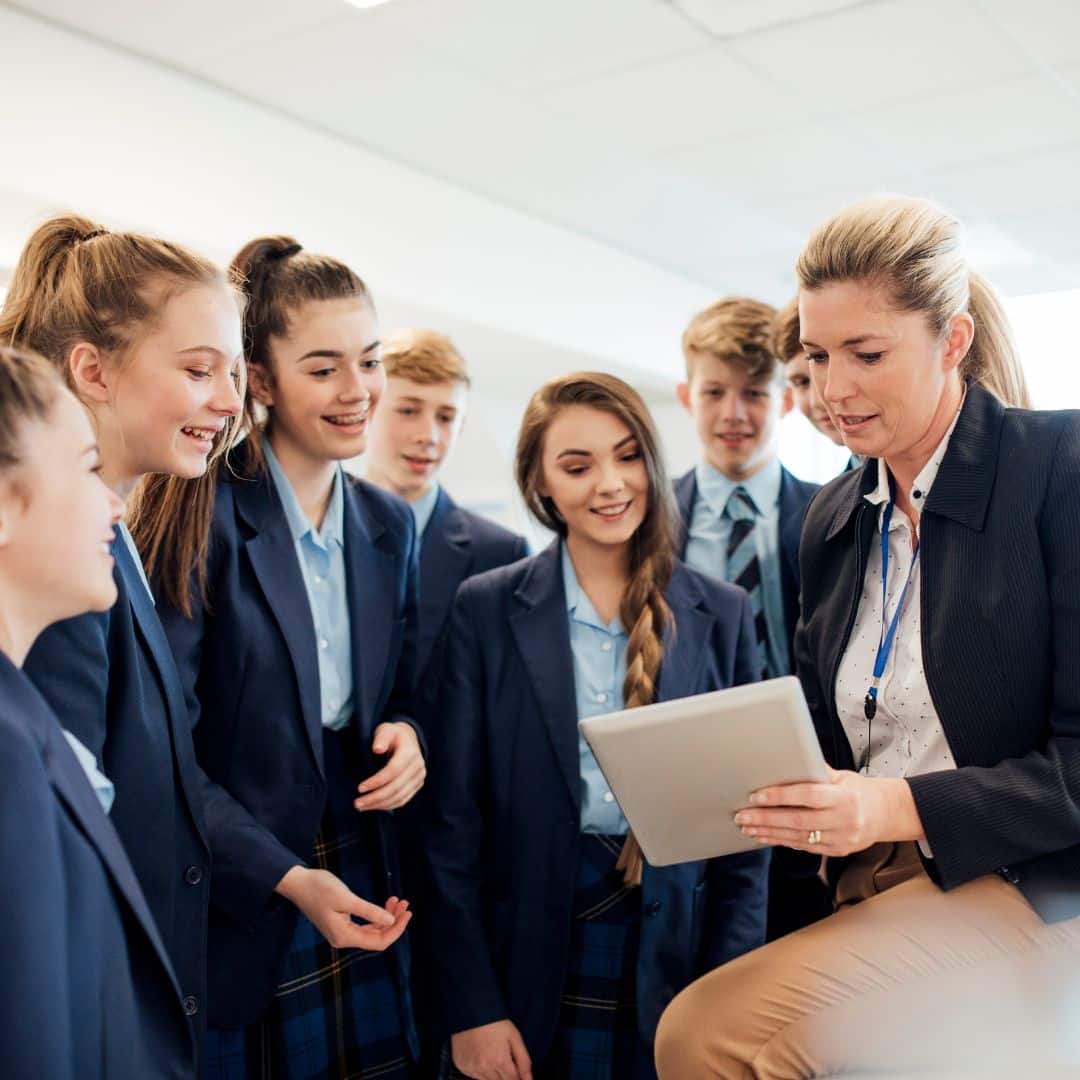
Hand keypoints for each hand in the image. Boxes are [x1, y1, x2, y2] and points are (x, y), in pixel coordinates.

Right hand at [275, 865, 410, 949]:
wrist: (298, 883)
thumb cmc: (320, 888)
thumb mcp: (347, 899)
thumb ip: (369, 912)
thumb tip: (391, 921)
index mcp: (344, 936)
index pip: (378, 942)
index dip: (396, 930)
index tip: (407, 913)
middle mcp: (343, 938)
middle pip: (377, 937)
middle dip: (394, 921)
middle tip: (405, 903)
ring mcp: (341, 932)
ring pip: (372, 930)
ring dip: (387, 917)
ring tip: (398, 900)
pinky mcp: (341, 923)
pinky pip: (365, 924)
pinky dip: (377, 915)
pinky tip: (386, 903)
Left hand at [355, 722, 425, 811]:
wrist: (408, 739)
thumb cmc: (393, 735)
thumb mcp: (385, 730)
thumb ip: (381, 738)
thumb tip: (377, 749)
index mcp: (410, 752)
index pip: (393, 770)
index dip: (376, 781)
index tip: (360, 788)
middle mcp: (417, 766)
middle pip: (396, 787)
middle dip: (375, 798)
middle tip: (357, 803)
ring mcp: (419, 776)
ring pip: (399, 797)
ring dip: (380, 804)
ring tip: (362, 806)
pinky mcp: (418, 784)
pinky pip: (403, 799)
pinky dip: (388, 805)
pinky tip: (374, 805)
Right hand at [451, 1020, 532, 1079]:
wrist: (471, 1010)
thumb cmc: (494, 1021)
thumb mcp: (514, 1037)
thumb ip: (524, 1061)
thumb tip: (529, 1079)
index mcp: (500, 1061)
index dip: (518, 1077)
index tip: (516, 1071)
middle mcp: (485, 1068)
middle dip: (506, 1075)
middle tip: (504, 1059)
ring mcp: (472, 1068)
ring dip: (493, 1074)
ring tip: (492, 1055)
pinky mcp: (462, 1066)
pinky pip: (475, 1076)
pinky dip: (481, 1071)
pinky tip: (482, 1056)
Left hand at [733, 766, 924, 856]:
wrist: (884, 815)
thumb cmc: (858, 791)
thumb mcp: (842, 776)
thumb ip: (816, 771)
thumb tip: (788, 757)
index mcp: (844, 798)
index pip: (807, 796)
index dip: (780, 796)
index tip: (756, 796)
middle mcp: (842, 821)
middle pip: (797, 821)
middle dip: (766, 818)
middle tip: (742, 815)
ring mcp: (840, 839)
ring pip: (797, 837)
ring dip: (768, 832)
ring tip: (747, 826)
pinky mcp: (835, 851)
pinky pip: (803, 847)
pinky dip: (781, 841)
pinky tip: (764, 836)